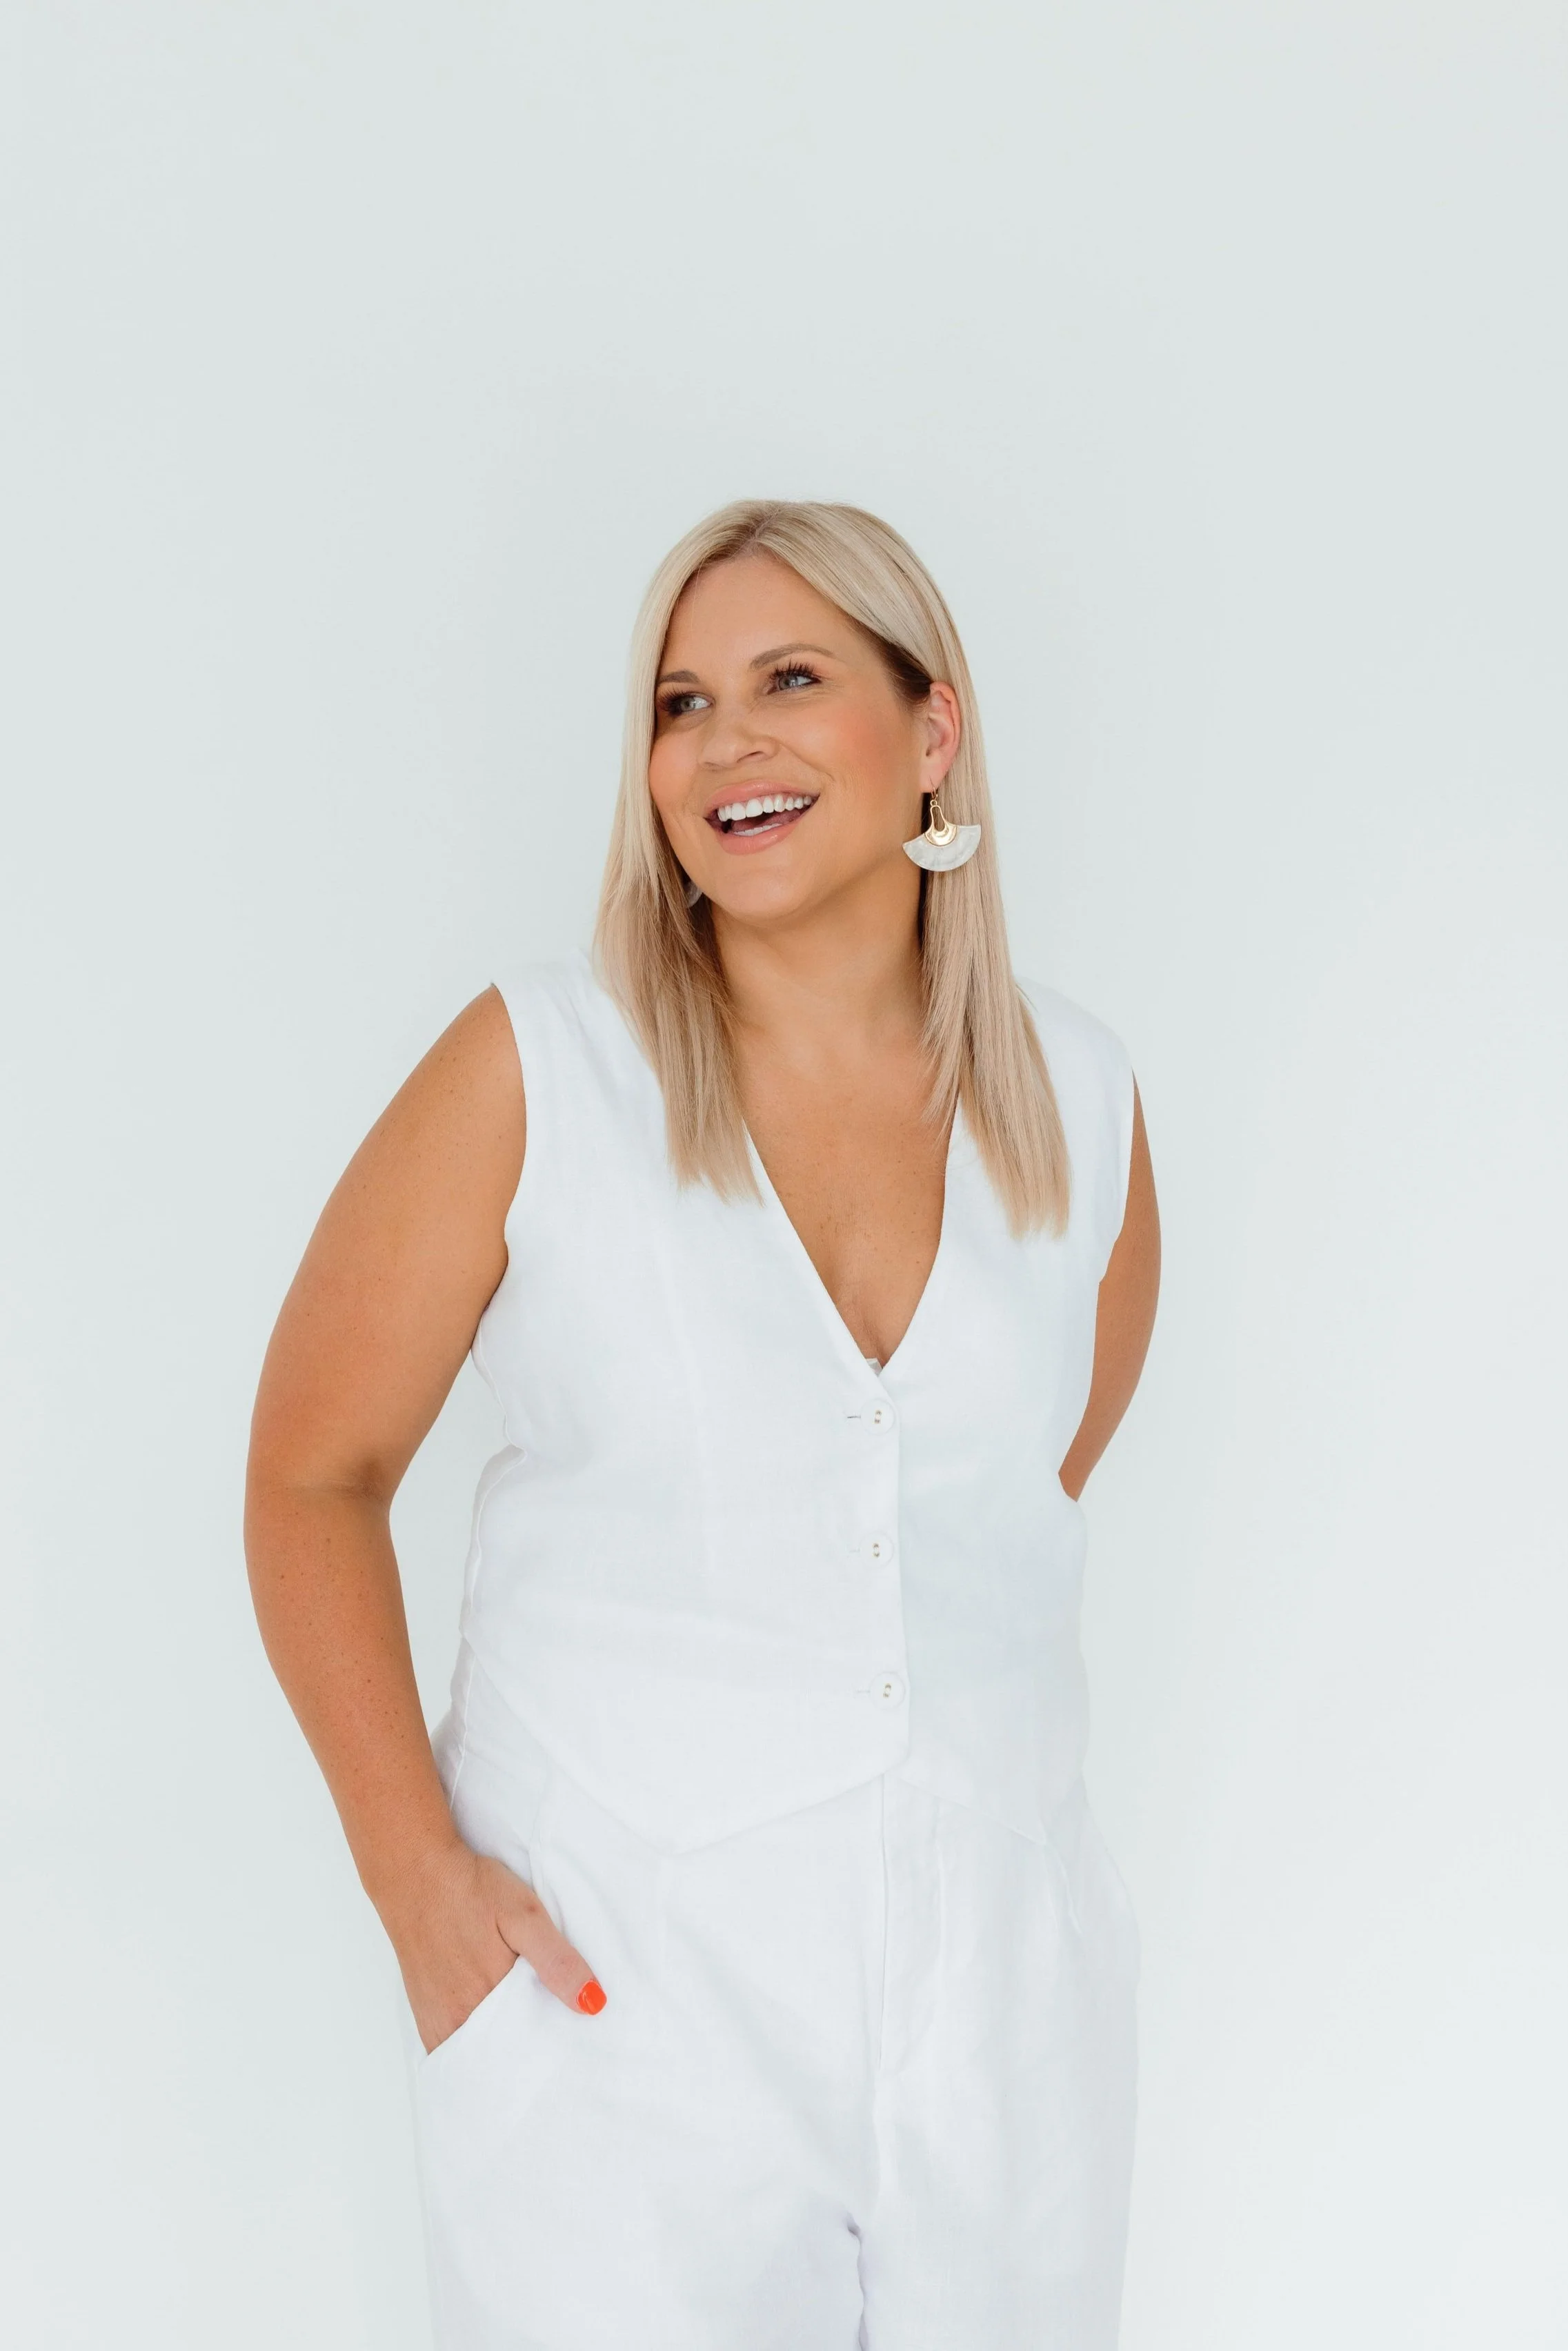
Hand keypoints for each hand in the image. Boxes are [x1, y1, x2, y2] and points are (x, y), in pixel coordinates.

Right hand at [381, 1839, 604, 2053]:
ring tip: (524, 2035)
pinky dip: (473, 2048)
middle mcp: (459, 2021)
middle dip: (529, 2055)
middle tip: (552, 2039)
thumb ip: (556, 1960)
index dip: (553, 2047)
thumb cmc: (471, 1890)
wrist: (415, 1874)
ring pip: (477, 2056)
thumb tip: (592, 2004)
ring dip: (501, 2053)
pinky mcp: (424, 2013)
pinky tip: (490, 2032)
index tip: (571, 2042)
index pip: (530, 2049)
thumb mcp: (525, 1914)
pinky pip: (451, 2048)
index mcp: (488, 2001)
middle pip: (503, 2057)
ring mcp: (438, 2020)